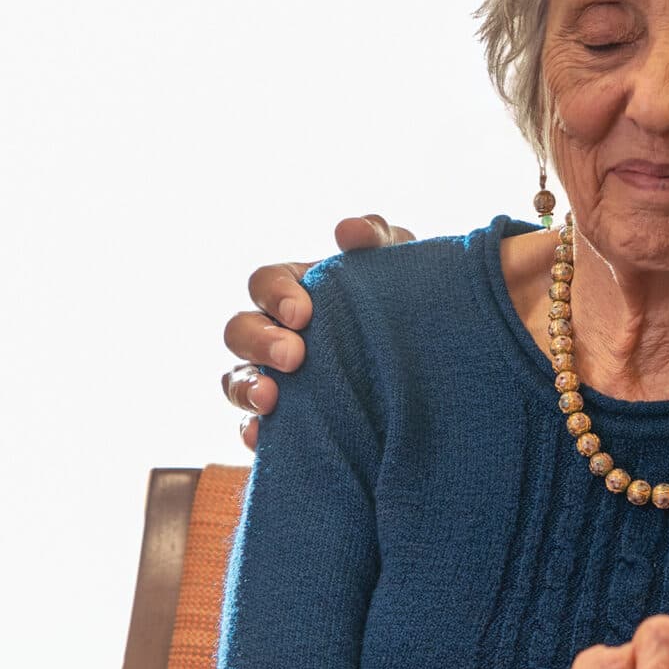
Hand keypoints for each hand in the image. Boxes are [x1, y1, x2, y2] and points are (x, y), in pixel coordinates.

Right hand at [222, 214, 409, 449]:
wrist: (434, 357)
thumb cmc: (403, 299)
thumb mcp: (397, 264)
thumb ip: (376, 238)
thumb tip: (347, 231)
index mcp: (294, 290)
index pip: (263, 283)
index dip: (274, 294)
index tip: (302, 312)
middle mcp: (275, 333)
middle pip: (238, 331)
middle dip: (259, 342)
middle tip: (295, 356)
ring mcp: (274, 378)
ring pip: (235, 380)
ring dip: (245, 388)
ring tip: (271, 399)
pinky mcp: (286, 422)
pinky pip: (251, 429)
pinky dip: (252, 432)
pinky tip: (264, 437)